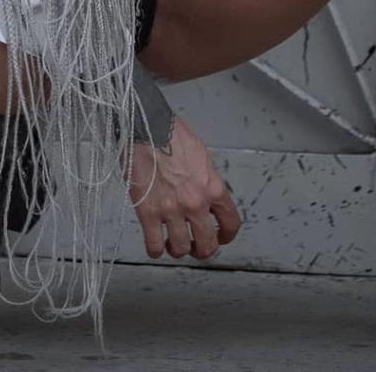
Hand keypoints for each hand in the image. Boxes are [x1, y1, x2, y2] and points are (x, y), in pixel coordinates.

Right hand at [127, 115, 240, 260]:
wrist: (145, 126)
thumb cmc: (170, 134)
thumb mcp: (201, 155)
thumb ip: (206, 181)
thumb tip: (207, 198)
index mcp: (212, 187)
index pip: (230, 222)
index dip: (226, 235)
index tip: (221, 237)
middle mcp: (195, 202)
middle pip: (207, 244)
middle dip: (202, 249)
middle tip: (195, 246)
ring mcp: (171, 210)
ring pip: (180, 249)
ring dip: (177, 249)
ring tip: (172, 243)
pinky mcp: (148, 213)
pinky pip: (154, 246)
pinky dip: (155, 249)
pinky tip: (155, 242)